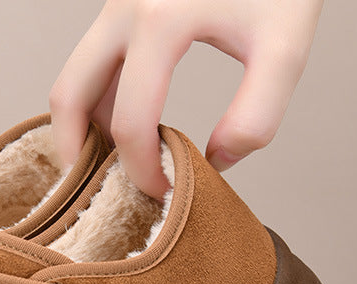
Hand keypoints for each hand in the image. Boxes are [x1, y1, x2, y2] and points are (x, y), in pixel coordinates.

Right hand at [50, 0, 323, 197]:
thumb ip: (257, 115)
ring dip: (82, 127)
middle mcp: (123, 9)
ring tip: (112, 163)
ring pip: (72, 80)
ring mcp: (116, 3)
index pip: (130, 124)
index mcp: (159, 21)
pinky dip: (94, 101)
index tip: (163, 192)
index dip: (142, 171)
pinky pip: (89, 62)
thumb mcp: (286, 46)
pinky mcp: (120, 3)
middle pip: (70, 98)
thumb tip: (214, 162)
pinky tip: (120, 125)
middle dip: (77, 154)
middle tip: (101, 189)